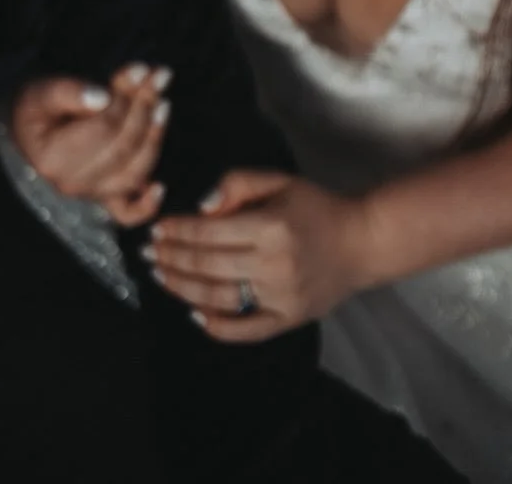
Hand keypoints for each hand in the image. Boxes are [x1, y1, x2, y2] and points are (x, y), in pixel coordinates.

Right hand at [10, 63, 172, 226]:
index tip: (142, 69)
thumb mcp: (42, 91)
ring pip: (132, 173)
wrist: (29, 130)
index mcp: (53, 158)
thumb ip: (69, 92)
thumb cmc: (36, 108)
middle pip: (122, 147)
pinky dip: (146, 206)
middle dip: (145, 108)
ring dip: (154, 137)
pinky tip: (160, 188)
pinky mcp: (103, 199)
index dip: (126, 97)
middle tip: (160, 76)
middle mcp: (72, 183)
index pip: (103, 127)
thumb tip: (103, 96)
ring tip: (164, 103)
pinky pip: (127, 213)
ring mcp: (90, 194)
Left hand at [145, 170, 371, 340]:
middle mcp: (274, 264)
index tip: (158, 229)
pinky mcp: (289, 319)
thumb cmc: (316, 208)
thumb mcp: (279, 180)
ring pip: (219, 298)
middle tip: (149, 253)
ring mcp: (281, 296)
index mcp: (271, 226)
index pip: (210, 231)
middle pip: (208, 265)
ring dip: (184, 289)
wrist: (361, 242)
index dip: (179, 230)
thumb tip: (202, 207)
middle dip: (172, 258)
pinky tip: (195, 314)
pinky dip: (218, 327)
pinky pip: (247, 330)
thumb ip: (237, 184)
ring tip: (162, 277)